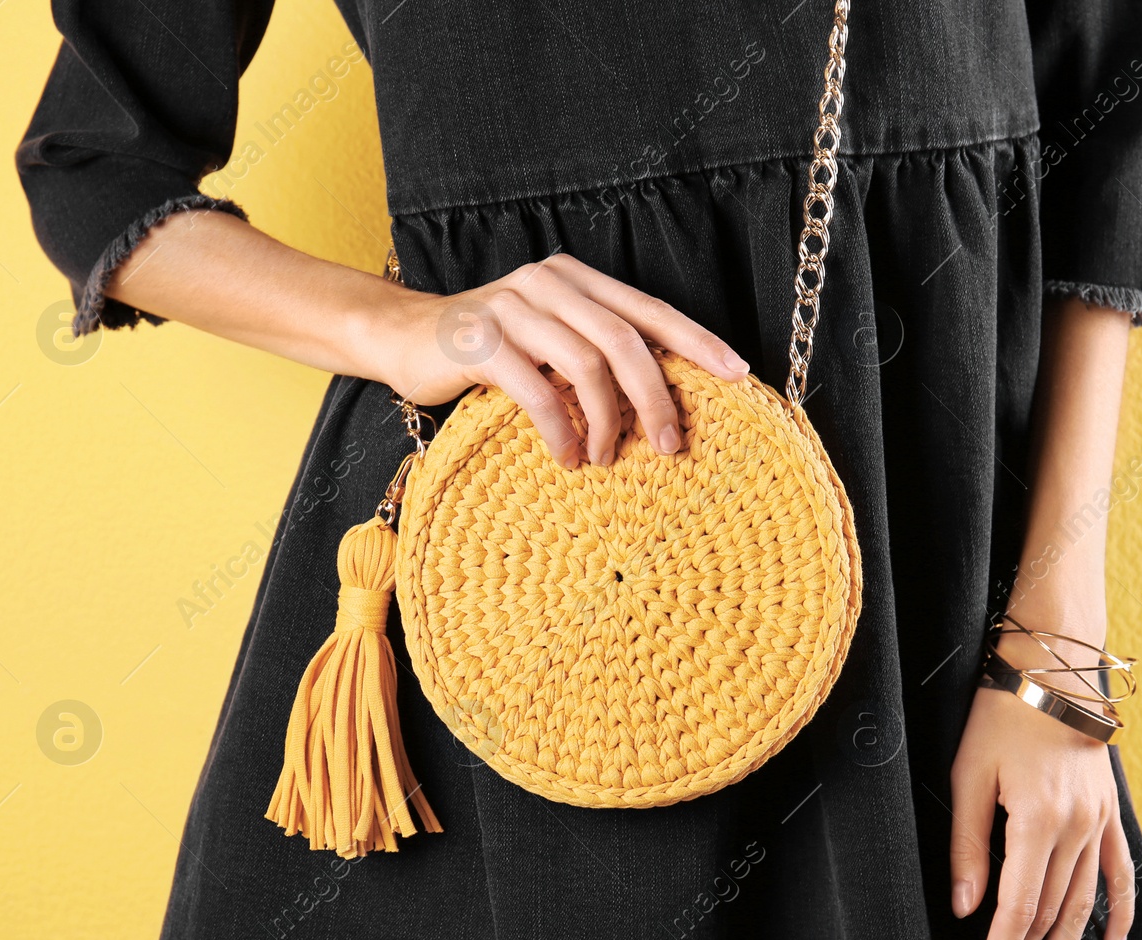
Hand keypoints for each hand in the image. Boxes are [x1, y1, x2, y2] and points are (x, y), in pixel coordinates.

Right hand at [363, 252, 749, 466]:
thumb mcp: (549, 342)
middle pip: (625, 340)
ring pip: (587, 365)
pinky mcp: (480, 341)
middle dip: (657, 397)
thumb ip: (595, 354)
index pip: (648, 309)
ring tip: (606, 458)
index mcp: (575, 279)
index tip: (738, 374)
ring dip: (608, 421)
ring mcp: (512, 308)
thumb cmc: (489, 351)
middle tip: (672, 444)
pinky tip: (567, 458)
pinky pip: (538, 392)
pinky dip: (561, 431)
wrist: (403, 338)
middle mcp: (549, 283)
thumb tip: (662, 401)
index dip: (697, 341)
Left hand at [949, 626, 1135, 939]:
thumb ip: (969, 846)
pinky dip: (1120, 912)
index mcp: (1038, 821)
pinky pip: (1121, 872)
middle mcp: (1077, 828)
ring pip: (1084, 902)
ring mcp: (1100, 822)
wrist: (1051, 671)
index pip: (1018, 907)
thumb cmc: (1000, 718)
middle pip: (1052, 912)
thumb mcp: (969, 777)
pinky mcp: (1110, 812)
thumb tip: (967, 908)